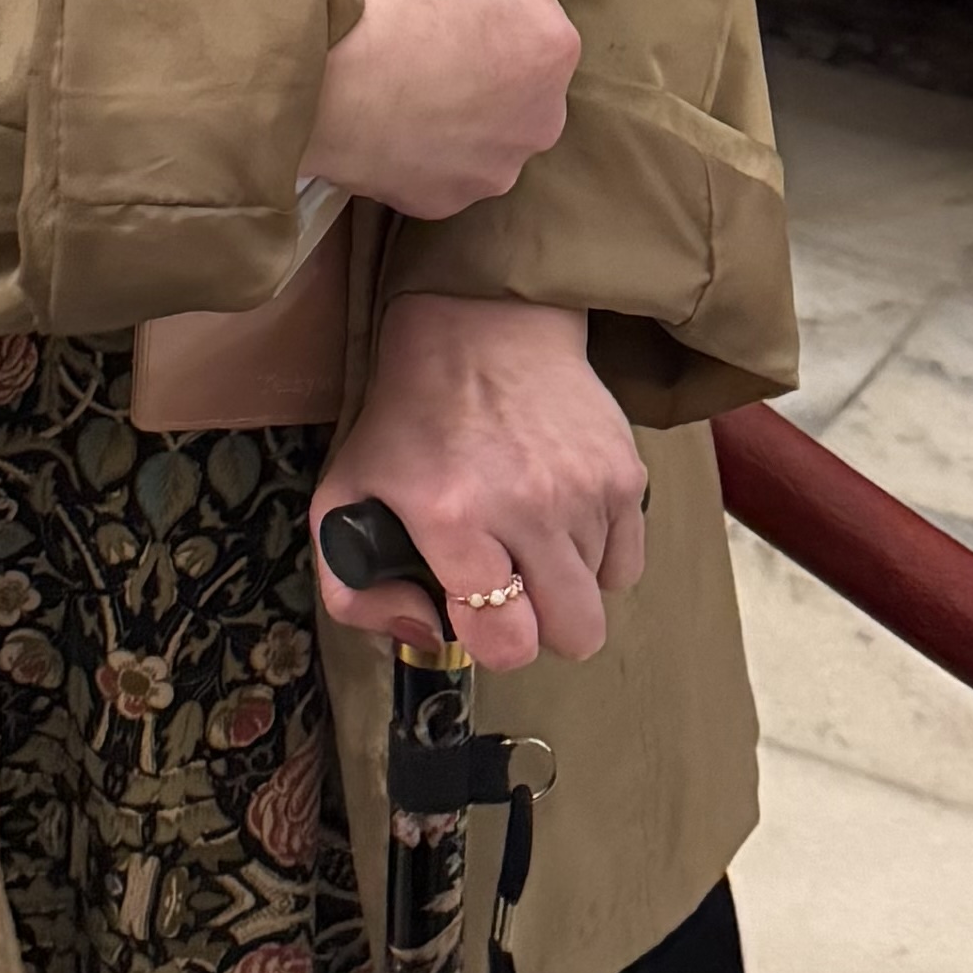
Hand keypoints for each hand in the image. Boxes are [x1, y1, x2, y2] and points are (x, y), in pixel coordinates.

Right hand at [298, 0, 576, 220]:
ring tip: (404, 95)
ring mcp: (494, 167)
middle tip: (433, 50)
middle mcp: (538, 116)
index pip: (536, 13)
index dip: (495, 3)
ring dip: (458, 119)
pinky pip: (442, 172)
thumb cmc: (374, 14)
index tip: (461, 4)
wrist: (315, 85)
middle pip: (521, 85)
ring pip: (485, 137)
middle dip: (486, 68)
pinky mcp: (448, 201)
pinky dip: (420, 155)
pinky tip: (385, 131)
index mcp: (547, 46)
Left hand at [316, 296, 644, 667]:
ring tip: (526, 534)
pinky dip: (597, 556)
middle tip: (512, 592)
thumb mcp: (345, 495)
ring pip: (597, 597)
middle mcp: (528, 507)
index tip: (474, 615)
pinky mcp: (625, 472)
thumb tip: (420, 633)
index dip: (491, 643)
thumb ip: (351, 587)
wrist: (481, 329)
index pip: (505, 639)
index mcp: (452, 517)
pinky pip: (628, 562)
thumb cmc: (410, 419)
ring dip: (563, 582)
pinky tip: (561, 521)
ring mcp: (585, 490)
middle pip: (574, 634)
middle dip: (542, 630)